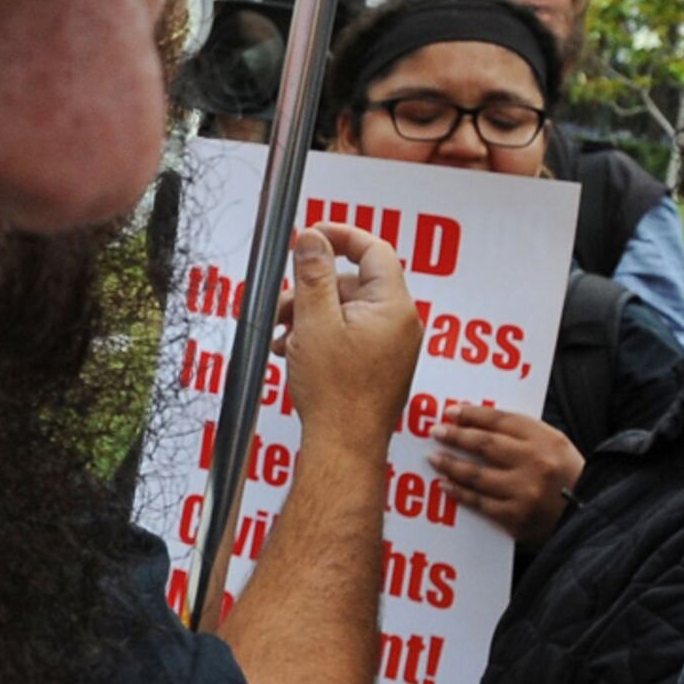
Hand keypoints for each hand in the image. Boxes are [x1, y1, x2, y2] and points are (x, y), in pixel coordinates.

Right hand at [278, 223, 420, 449]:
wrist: (344, 447)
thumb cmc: (336, 396)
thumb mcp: (314, 322)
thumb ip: (313, 274)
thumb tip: (313, 238)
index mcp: (393, 307)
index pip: (374, 250)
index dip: (342, 236)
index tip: (314, 235)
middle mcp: (400, 324)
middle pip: (354, 282)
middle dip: (313, 289)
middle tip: (283, 304)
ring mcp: (392, 346)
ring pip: (348, 310)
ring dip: (312, 315)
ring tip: (283, 335)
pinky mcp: (380, 364)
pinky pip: (351, 334)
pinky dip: (322, 335)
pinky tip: (294, 350)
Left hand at [433, 403, 585, 545]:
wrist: (587, 517)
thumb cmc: (568, 476)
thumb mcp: (555, 445)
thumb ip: (523, 433)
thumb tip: (478, 424)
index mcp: (546, 440)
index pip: (501, 420)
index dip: (473, 415)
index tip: (451, 412)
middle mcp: (534, 463)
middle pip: (484, 444)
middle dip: (456, 436)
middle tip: (436, 432)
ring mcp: (523, 492)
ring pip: (476, 474)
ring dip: (451, 464)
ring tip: (434, 457)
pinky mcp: (515, 518)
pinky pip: (479, 503)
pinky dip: (460, 493)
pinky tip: (446, 485)